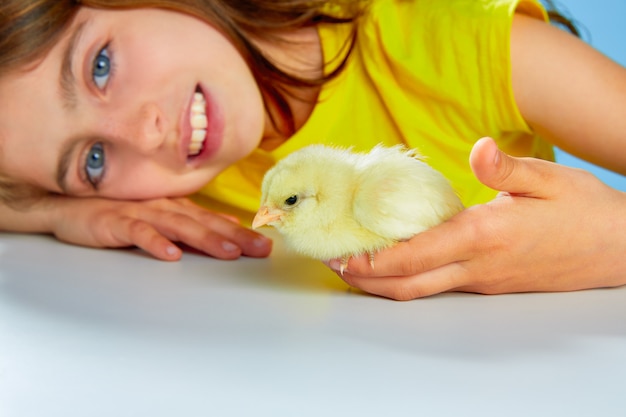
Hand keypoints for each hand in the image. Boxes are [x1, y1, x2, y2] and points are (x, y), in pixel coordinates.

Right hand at [48, 196, 271, 260]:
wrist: (68, 205)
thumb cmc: (116, 211)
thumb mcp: (160, 215)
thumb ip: (194, 221)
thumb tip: (231, 225)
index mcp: (174, 207)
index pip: (213, 220)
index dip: (240, 233)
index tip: (265, 245)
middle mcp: (162, 207)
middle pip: (203, 223)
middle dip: (234, 237)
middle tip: (259, 250)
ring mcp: (139, 213)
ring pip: (178, 226)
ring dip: (204, 238)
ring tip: (229, 252)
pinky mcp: (115, 222)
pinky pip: (137, 233)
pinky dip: (154, 242)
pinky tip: (171, 255)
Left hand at [328, 137, 625, 299]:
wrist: (618, 249)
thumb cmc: (584, 212)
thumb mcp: (550, 180)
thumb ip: (507, 168)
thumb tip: (479, 148)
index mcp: (485, 236)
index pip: (414, 255)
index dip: (372, 260)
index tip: (341, 254)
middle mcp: (477, 266)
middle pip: (407, 285)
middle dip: (365, 279)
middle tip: (333, 264)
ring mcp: (481, 280)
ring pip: (420, 290)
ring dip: (382, 282)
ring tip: (353, 266)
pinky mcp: (488, 283)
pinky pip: (438, 285)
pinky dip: (408, 278)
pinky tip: (396, 261)